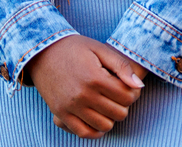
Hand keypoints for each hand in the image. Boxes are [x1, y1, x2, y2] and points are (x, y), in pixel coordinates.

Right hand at [23, 34, 146, 138]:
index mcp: (95, 78)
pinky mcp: (61, 114)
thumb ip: (122, 66)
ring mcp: (70, 107)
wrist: (42, 52)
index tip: (128, 86)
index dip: (133, 92)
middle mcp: (83, 95)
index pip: (127, 96)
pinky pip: (83, 133)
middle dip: (124, 105)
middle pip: (118, 113)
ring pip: (104, 126)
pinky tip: (99, 118)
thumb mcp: (100, 49)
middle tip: (119, 95)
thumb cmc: (75, 48)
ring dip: (111, 117)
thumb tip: (139, 86)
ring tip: (108, 104)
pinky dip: (95, 130)